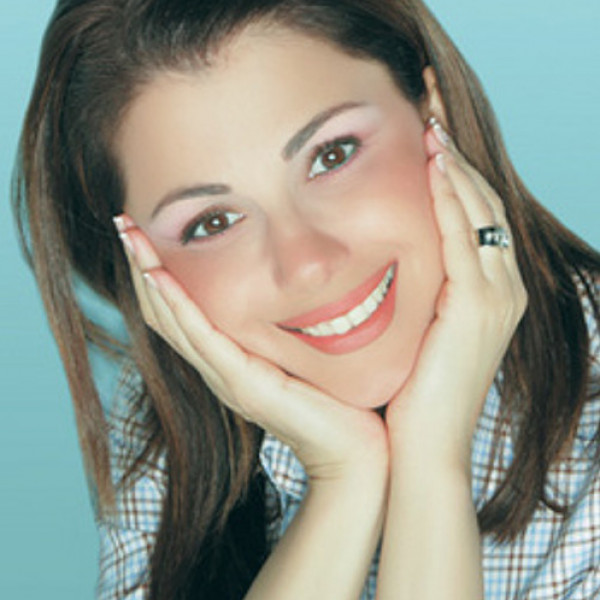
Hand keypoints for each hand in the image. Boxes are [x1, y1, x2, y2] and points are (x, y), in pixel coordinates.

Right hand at [115, 218, 387, 482]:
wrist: (352, 452)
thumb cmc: (334, 402)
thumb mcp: (300, 353)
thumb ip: (286, 326)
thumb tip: (297, 284)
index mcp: (228, 361)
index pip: (180, 312)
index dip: (158, 275)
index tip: (144, 234)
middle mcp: (218, 369)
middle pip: (165, 313)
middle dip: (143, 266)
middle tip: (124, 223)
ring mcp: (227, 378)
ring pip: (173, 320)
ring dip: (149, 275)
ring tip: (130, 236)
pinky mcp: (244, 385)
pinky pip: (202, 337)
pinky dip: (177, 304)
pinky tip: (160, 275)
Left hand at [386, 120, 526, 465]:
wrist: (419, 443)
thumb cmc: (409, 386)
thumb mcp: (416, 327)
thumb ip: (414, 289)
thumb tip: (383, 257)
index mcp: (484, 290)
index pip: (471, 214)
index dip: (451, 170)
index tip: (426, 131)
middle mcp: (501, 287)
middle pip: (482, 201)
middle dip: (456, 152)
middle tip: (431, 105)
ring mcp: (496, 296)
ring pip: (480, 212)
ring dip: (455, 165)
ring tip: (432, 120)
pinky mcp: (480, 308)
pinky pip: (465, 239)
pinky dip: (452, 200)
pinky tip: (434, 165)